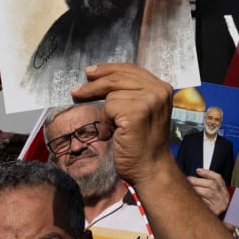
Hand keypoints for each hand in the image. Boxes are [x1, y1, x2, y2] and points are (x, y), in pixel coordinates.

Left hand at [70, 64, 173, 185]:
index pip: (131, 69)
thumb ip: (131, 94)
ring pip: (112, 93)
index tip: (91, 73)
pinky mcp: (137, 111)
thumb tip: (100, 80)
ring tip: (113, 128)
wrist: (151, 169)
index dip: (108, 69)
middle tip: (77, 91)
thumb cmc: (143, 145)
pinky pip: (109, 107)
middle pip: (118, 77)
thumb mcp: (141, 111)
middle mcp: (159, 90)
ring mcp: (150, 100)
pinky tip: (113, 133)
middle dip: (94, 84)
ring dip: (106, 112)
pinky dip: (106, 122)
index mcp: (162, 88)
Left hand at [187, 168, 230, 216]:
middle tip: (188, 179)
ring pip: (208, 193)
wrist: (221, 221)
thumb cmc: (214, 206)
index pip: (218, 178)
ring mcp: (220, 204)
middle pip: (212, 185)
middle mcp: (224, 197)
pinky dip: (197, 199)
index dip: (208, 173)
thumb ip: (208, 186)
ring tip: (188, 187)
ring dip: (196, 189)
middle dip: (198, 181)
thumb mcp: (215, 195)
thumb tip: (193, 178)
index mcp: (224, 190)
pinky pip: (204, 203)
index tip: (197, 170)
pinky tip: (191, 197)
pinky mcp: (215, 212)